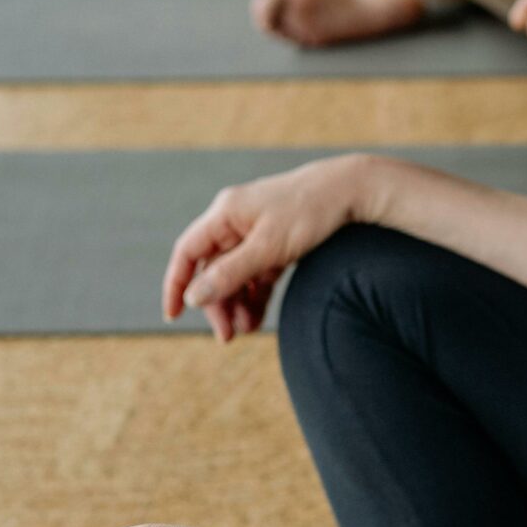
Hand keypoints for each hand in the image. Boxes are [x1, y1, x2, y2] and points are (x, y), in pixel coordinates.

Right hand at [162, 154, 372, 339]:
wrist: (353, 191)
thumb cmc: (310, 213)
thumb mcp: (268, 247)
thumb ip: (231, 273)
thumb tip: (194, 298)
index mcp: (226, 214)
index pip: (188, 252)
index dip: (177, 284)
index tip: (174, 316)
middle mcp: (236, 220)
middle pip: (212, 268)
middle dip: (217, 303)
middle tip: (228, 336)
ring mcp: (256, 231)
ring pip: (235, 274)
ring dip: (237, 303)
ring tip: (247, 330)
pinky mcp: (276, 242)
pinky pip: (256, 273)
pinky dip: (255, 295)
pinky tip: (257, 317)